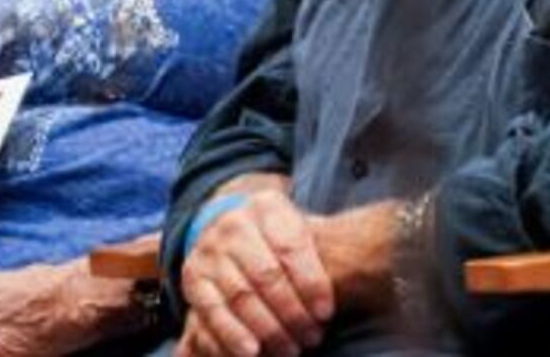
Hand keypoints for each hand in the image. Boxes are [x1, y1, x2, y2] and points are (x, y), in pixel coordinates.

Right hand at [178, 186, 340, 356]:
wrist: (225, 223)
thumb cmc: (275, 236)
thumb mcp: (297, 226)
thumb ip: (319, 249)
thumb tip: (357, 272)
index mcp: (267, 207)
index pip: (291, 247)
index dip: (311, 282)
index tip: (326, 313)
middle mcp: (234, 225)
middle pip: (266, 275)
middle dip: (292, 312)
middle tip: (312, 338)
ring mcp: (210, 252)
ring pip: (241, 296)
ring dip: (268, 329)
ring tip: (290, 349)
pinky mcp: (193, 279)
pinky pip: (212, 311)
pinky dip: (232, 335)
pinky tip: (253, 352)